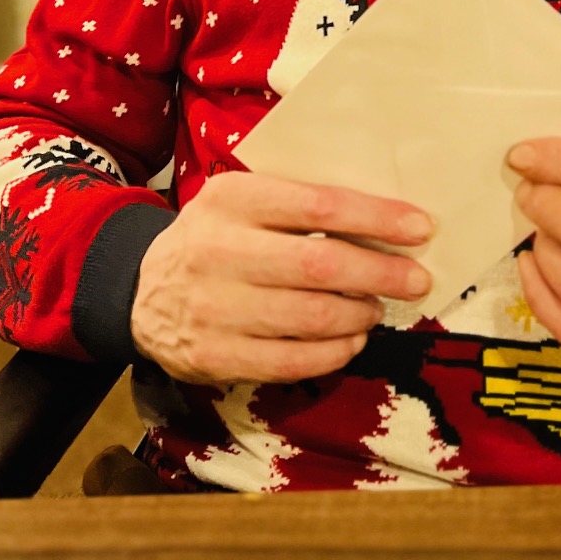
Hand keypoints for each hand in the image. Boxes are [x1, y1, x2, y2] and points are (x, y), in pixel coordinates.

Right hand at [130, 171, 432, 385]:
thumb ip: (298, 200)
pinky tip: (351, 340)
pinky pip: (290, 362)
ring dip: (360, 314)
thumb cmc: (216, 235)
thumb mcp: (243, 198)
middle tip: (417, 279)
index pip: (320, 205)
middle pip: (321, 264)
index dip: (378, 218)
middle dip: (381, 272)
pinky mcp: (212, 357)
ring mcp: (213, 308)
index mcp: (232, 198)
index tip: (421, 228)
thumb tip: (384, 215)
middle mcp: (219, 250)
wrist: (140, 290)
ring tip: (378, 307)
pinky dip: (333, 353)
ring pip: (311, 317)